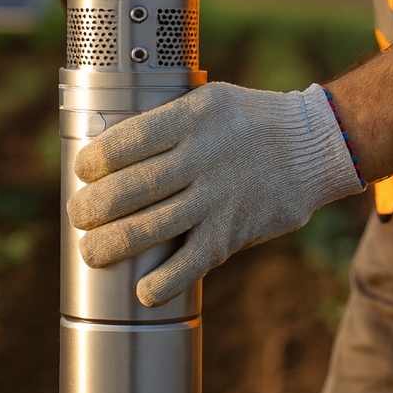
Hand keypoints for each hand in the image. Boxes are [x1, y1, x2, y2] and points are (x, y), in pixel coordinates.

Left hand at [68, 82, 363, 305]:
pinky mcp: (232, 232)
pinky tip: (144, 290)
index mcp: (191, 117)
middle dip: (92, 207)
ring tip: (92, 252)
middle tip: (78, 216)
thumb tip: (105, 147)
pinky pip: (192, 262)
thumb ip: (165, 123)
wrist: (314, 146)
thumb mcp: (206, 102)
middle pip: (130, 188)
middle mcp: (202, 156)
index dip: (94, 160)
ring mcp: (217, 197)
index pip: (127, 142)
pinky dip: (164, 281)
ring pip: (151, 227)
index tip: (82, 170)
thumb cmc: (249, 121)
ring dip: (112, 245)